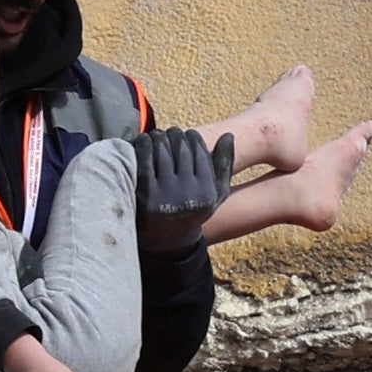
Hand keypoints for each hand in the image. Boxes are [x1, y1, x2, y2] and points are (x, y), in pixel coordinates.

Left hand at [134, 128, 235, 257]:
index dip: (191, 136)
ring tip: (157, 137)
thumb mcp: (216, 193)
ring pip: (161, 149)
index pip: (198, 149)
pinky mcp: (145, 194)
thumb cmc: (194, 208)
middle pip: (180, 147)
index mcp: (206, 191)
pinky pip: (144, 159)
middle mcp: (188, 193)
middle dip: (174, 134)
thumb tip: (228, 135)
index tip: (186, 135)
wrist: (166, 238)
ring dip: (158, 137)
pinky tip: (143, 142)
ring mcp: (165, 194)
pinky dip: (143, 145)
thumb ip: (224, 165)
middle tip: (170, 134)